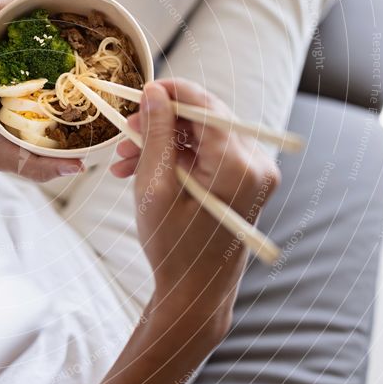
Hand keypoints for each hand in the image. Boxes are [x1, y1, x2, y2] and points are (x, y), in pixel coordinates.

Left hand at [0, 0, 84, 181]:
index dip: (24, 5)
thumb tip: (76, 167)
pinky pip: (0, 46)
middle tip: (67, 26)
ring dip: (30, 32)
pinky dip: (22, 47)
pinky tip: (44, 60)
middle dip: (37, 19)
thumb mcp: (1, 157)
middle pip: (4, 19)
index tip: (53, 8)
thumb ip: (37, 165)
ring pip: (3, 31)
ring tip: (61, 39)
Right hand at [112, 79, 280, 337]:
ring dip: (164, 142)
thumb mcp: (155, 186)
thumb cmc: (173, 246)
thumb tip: (154, 92)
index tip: (141, 92)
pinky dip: (178, 158)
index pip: (205, 105)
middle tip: (126, 133)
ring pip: (203, 136)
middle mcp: (256, 164)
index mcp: (238, 165)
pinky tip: (144, 170)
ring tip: (126, 161)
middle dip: (161, 122)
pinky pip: (210, 155)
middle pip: (205, 118)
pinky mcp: (247, 183)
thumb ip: (157, 133)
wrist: (194, 291)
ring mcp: (255, 174)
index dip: (170, 92)